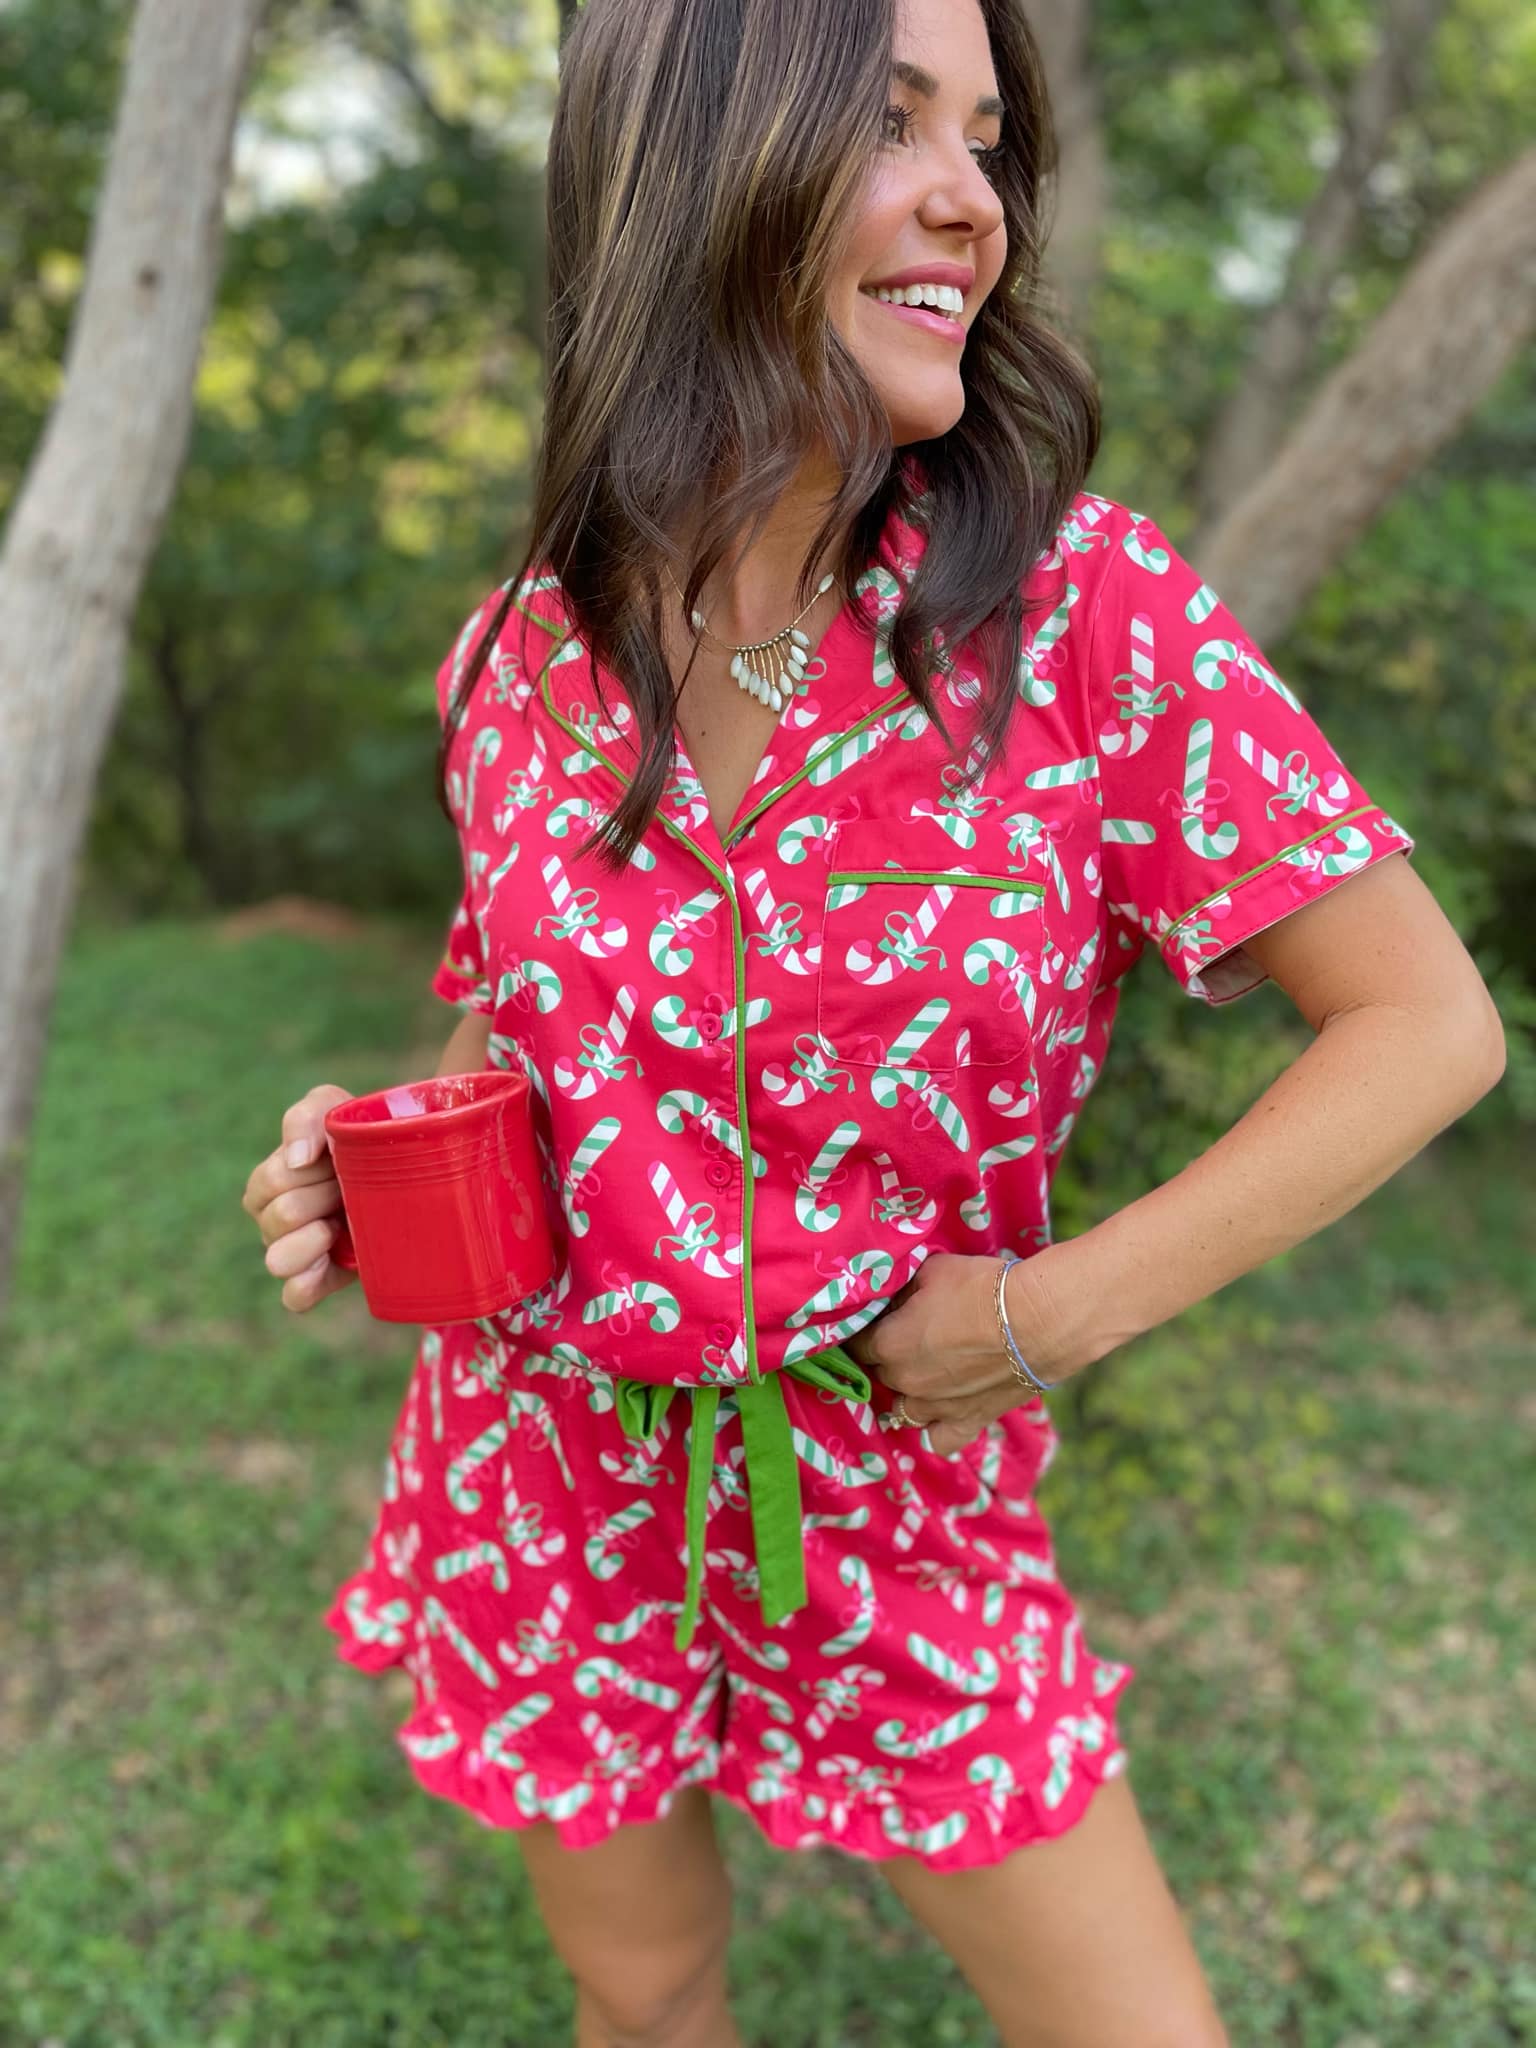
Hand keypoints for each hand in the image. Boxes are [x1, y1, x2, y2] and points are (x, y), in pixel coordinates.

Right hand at [241, 1085, 357, 1312]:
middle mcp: (275, 1221)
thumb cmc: (360, 1137)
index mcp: (270, 1183)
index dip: (310, 1171)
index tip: (338, 1159)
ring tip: (341, 1222)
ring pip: (279, 1259)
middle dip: (323, 1196)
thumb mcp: (332, 1109)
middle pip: (281, 1216)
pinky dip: (306, 1283)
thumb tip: (297, 1157)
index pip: (271, 1181)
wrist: (407, 1166)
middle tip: (349, 1187)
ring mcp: (296, 1253)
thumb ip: (305, 1119)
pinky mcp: (322, 1280)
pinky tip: (330, 1258)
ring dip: (316, 1237)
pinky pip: (295, 1296)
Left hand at [843, 1251, 1061, 1455]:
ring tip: (927, 1371)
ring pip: (904, 1409)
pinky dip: (937, 1428)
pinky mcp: (968, 1421)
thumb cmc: (981, 1288)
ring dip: (909, 1391)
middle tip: (912, 1335)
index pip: (856, 1341)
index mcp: (889, 1345)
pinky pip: (940, 1440)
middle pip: (881, 1372)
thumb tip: (894, 1300)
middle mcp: (904, 1382)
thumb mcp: (932, 1271)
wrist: (1037, 1320)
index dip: (866, 1328)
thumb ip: (903, 1291)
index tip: (879, 1318)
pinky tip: (942, 1412)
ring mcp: (935, 1408)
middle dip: (889, 1355)